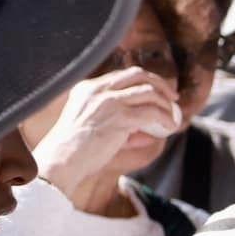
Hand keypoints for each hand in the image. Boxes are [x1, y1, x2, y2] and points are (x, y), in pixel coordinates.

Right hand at [34, 67, 182, 207]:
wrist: (61, 160)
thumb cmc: (75, 151)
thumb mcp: (93, 127)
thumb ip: (119, 124)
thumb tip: (149, 132)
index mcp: (87, 88)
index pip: (122, 76)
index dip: (145, 82)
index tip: (159, 92)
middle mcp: (97, 89)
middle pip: (138, 75)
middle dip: (160, 84)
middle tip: (173, 98)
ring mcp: (108, 101)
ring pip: (149, 91)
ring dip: (166, 104)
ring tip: (173, 117)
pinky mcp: (119, 117)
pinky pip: (152, 112)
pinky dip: (165, 119)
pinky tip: (170, 128)